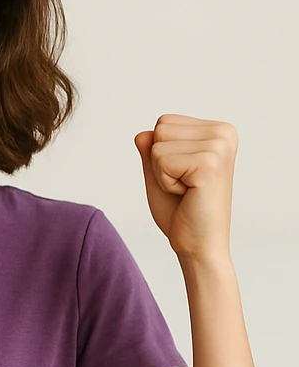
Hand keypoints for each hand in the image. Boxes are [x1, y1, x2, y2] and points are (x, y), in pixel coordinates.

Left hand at [134, 114, 236, 263]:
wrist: (198, 244)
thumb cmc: (181, 211)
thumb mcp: (160, 173)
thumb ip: (151, 150)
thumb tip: (142, 133)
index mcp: (218, 130)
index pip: (164, 122)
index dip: (161, 153)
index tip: (183, 175)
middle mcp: (224, 133)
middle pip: (160, 128)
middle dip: (160, 161)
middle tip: (184, 185)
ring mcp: (219, 146)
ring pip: (157, 144)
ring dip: (162, 173)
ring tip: (187, 190)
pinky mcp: (209, 163)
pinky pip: (160, 160)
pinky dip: (164, 182)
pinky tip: (188, 194)